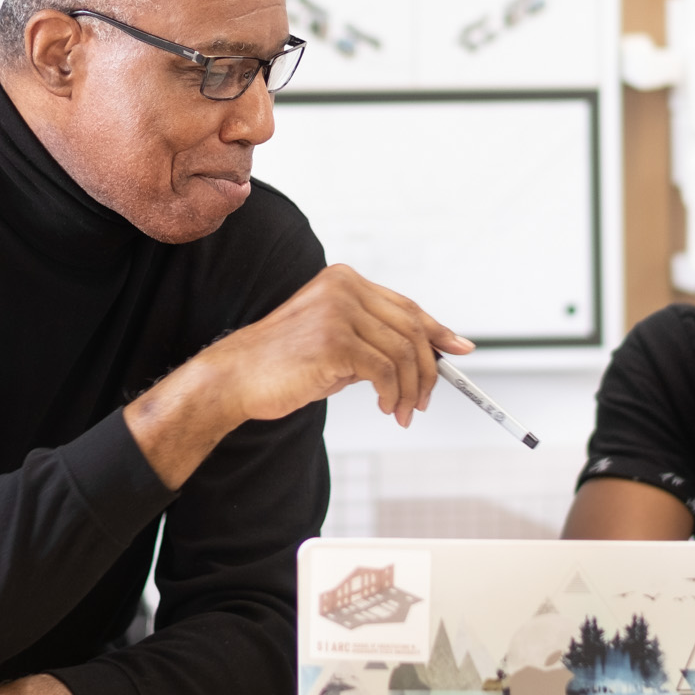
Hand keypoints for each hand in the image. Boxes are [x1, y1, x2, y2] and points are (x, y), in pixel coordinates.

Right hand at [124, 264, 470, 488]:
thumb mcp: (335, 344)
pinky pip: (384, 371)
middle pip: (411, 329)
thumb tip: (424, 358)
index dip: (437, 330)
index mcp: (344, 281)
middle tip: (423, 402)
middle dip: (427, 371)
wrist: (235, 378)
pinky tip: (385, 408)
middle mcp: (344, 288)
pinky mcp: (334, 340)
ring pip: (402, 353)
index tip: (460, 349)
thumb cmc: (283, 365)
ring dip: (410, 390)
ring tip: (402, 413)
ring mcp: (338, 311)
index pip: (405, 307)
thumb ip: (372, 341)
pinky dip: (393, 395)